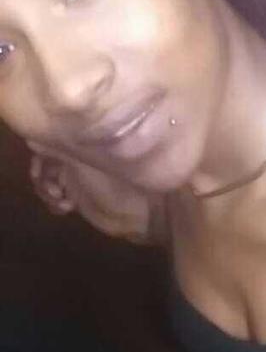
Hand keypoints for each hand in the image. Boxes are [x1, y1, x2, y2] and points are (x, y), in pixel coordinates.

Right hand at [29, 146, 165, 244]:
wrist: (145, 214)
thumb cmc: (118, 185)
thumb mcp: (85, 164)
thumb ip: (60, 149)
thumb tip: (33, 139)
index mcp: (82, 141)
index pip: (51, 137)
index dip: (40, 153)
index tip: (41, 169)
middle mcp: (78, 154)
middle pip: (45, 158)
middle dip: (42, 175)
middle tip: (55, 190)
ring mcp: (78, 176)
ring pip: (49, 179)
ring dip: (47, 190)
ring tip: (63, 201)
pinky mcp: (79, 197)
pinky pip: (57, 197)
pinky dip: (55, 203)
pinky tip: (66, 209)